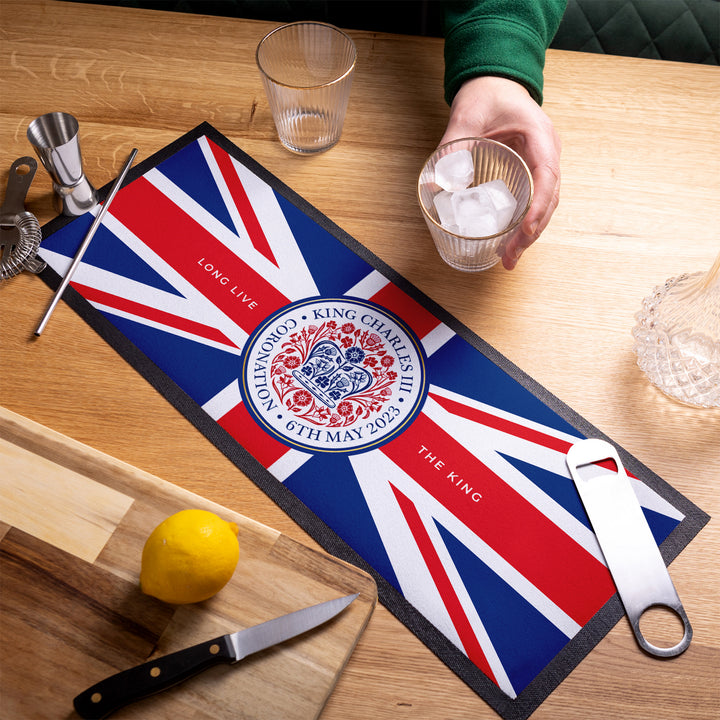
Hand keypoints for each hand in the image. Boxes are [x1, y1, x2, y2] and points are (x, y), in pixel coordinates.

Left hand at [440, 76, 560, 269]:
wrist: (495, 80)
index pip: (547, 177)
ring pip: (546, 203)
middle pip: (550, 199)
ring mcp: (543, 161)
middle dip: (532, 232)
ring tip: (510, 258)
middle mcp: (548, 151)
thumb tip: (437, 184)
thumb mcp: (465, 116)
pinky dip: (526, 221)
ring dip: (531, 232)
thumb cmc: (485, 93)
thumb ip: (451, 149)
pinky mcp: (533, 169)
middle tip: (510, 258)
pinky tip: (511, 240)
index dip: (538, 208)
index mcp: (540, 137)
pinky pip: (536, 199)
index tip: (525, 232)